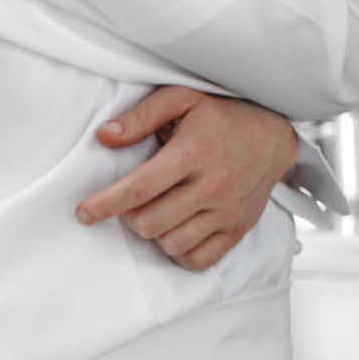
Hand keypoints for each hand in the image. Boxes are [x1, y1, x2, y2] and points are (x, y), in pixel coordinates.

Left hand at [78, 86, 297, 271]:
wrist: (274, 137)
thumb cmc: (223, 118)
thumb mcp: (182, 100)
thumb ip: (141, 116)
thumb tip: (105, 136)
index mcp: (193, 153)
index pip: (138, 189)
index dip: (104, 204)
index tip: (84, 212)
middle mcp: (212, 186)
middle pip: (149, 223)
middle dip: (129, 216)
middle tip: (132, 202)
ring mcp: (227, 211)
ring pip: (170, 243)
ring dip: (154, 232)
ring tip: (157, 211)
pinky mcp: (237, 229)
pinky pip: (199, 259)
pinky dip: (180, 251)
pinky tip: (176, 230)